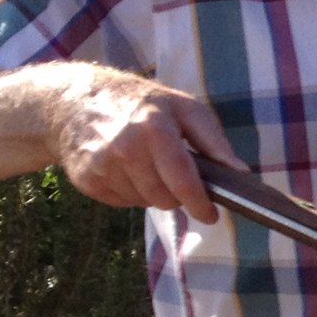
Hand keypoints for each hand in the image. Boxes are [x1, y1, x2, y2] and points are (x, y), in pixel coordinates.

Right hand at [47, 66, 242, 223]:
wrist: (77, 101)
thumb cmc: (142, 103)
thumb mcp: (185, 109)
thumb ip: (214, 141)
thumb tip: (239, 172)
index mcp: (153, 129)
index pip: (182, 179)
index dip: (199, 203)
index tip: (211, 215)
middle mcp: (125, 149)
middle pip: (164, 198)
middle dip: (177, 195)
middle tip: (176, 176)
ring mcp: (102, 166)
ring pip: (144, 202)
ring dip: (153, 193)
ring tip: (148, 165)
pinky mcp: (86, 180)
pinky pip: (123, 203)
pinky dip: (132, 192)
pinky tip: (127, 169)